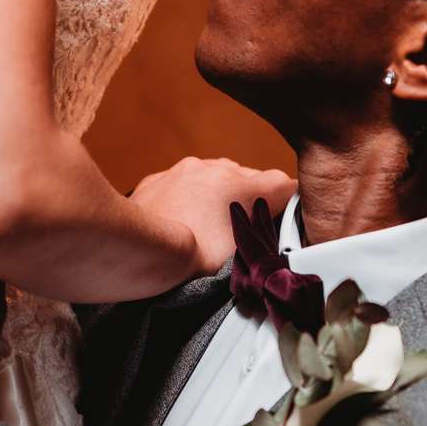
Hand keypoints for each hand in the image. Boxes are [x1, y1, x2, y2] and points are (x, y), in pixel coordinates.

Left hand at [128, 157, 297, 275]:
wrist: (141, 250)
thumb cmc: (192, 256)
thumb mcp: (242, 252)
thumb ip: (264, 236)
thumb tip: (273, 236)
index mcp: (242, 185)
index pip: (283, 185)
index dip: (285, 204)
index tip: (280, 220)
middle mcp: (216, 169)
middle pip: (248, 179)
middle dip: (248, 200)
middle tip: (240, 229)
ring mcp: (186, 170)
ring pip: (214, 176)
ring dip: (217, 194)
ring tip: (208, 225)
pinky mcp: (160, 178)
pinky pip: (183, 182)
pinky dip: (187, 196)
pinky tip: (181, 218)